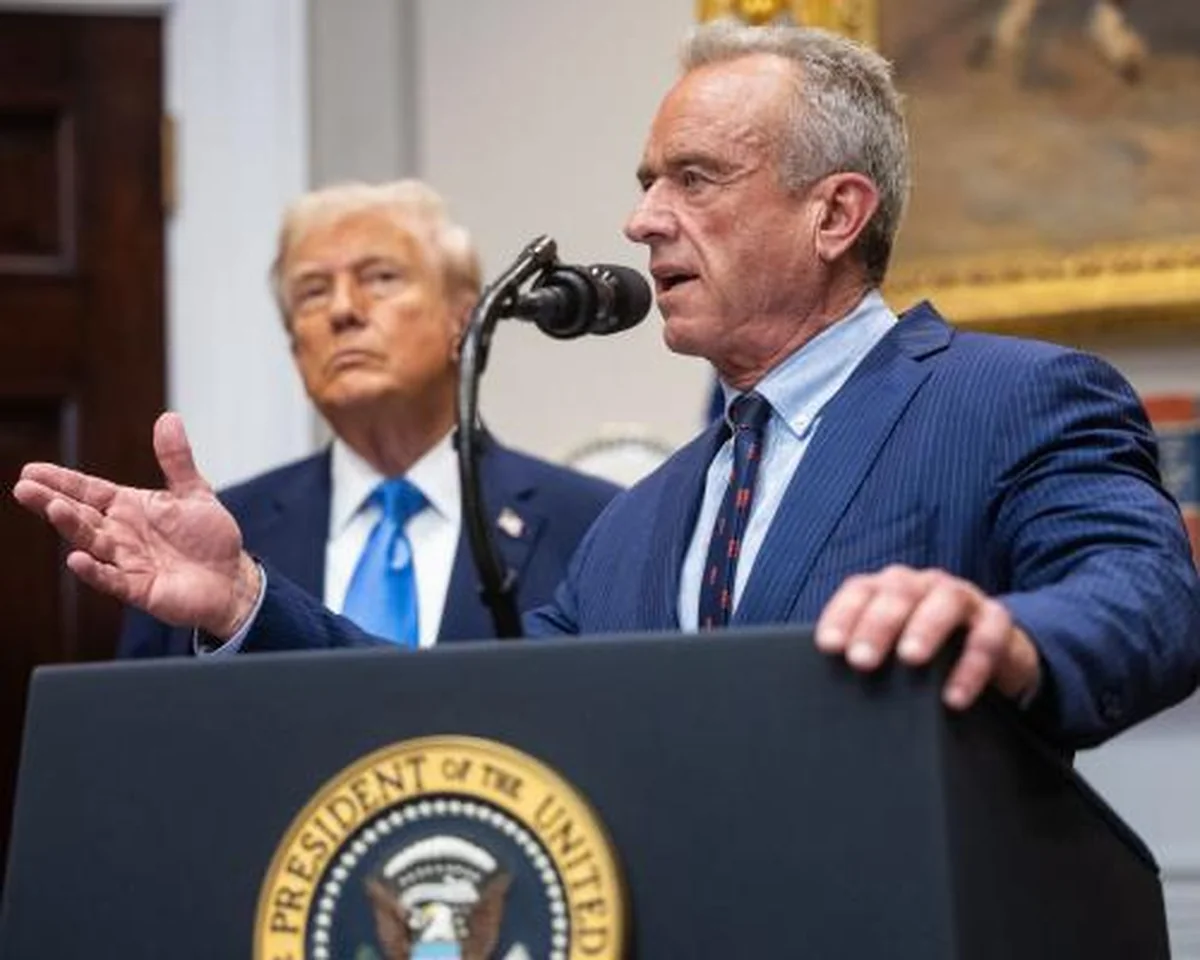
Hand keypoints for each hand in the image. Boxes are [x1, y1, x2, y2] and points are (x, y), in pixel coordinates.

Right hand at [12, 411, 259, 637]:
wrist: (231, 579)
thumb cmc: (209, 537)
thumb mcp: (195, 492)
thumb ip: (177, 459)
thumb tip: (169, 417)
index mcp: (131, 508)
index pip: (90, 492)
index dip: (63, 481)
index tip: (31, 470)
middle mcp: (122, 534)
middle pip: (81, 516)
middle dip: (53, 501)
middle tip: (24, 488)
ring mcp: (127, 562)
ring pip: (92, 543)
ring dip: (72, 527)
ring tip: (53, 508)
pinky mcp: (139, 588)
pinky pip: (112, 580)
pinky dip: (95, 571)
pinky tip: (76, 559)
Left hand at [814, 565, 1039, 709]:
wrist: (993, 655)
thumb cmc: (927, 652)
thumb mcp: (892, 650)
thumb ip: (863, 655)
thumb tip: (818, 687)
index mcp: (890, 588)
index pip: (860, 591)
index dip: (842, 615)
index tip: (829, 646)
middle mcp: (924, 585)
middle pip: (898, 592)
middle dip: (878, 625)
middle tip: (861, 660)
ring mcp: (963, 598)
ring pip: (945, 602)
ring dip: (925, 629)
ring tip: (910, 660)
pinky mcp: (998, 622)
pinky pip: (988, 636)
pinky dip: (972, 667)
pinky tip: (954, 697)